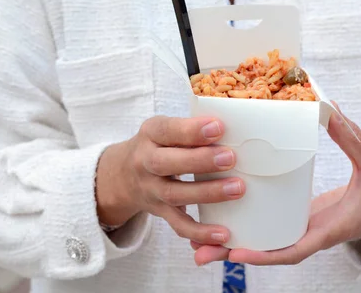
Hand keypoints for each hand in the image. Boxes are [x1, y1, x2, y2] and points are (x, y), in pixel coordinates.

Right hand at [96, 116, 245, 244]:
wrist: (123, 175)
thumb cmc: (158, 145)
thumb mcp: (164, 129)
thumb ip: (189, 128)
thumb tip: (232, 128)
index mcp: (149, 134)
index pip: (167, 130)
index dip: (191, 130)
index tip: (218, 127)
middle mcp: (145, 162)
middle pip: (165, 163)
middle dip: (199, 161)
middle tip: (230, 158)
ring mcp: (151, 190)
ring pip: (174, 194)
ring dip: (207, 193)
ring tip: (237, 188)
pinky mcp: (160, 211)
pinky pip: (178, 225)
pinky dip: (200, 232)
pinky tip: (223, 233)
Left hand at [191, 104, 360, 265]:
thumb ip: (352, 138)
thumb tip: (327, 108)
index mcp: (325, 229)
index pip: (292, 249)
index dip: (263, 255)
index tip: (235, 253)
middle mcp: (306, 233)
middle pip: (265, 251)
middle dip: (231, 253)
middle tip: (198, 252)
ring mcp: (297, 227)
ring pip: (260, 242)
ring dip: (228, 245)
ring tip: (194, 243)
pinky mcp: (293, 219)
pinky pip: (265, 229)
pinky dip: (242, 229)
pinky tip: (217, 218)